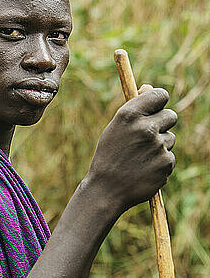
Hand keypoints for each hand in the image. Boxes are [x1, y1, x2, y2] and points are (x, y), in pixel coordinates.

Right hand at [87, 86, 176, 212]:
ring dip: (160, 146)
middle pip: (171, 116)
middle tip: (146, 137)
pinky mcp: (166, 163)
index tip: (155, 108)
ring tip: (140, 157)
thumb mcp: (115, 128)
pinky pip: (169, 157)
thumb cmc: (109, 156)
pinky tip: (144, 170)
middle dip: (162, 124)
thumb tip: (150, 87)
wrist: (106, 190)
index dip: (158, 101)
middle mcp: (146, 128)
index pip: (160, 95)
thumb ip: (134, 108)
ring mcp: (158, 146)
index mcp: (129, 115)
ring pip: (170, 138)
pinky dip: (160, 163)